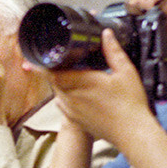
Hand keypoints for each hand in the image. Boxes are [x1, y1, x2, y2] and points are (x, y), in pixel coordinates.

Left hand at [47, 29, 150, 145]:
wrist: (132, 133)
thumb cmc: (130, 104)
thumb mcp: (126, 72)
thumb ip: (113, 51)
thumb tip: (106, 34)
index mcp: (81, 83)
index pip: (53, 72)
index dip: (43, 65)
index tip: (34, 59)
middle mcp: (72, 98)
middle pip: (54, 82)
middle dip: (55, 71)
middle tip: (60, 61)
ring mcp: (72, 112)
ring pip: (57, 94)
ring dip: (60, 84)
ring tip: (70, 75)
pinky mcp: (75, 121)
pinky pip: (63, 105)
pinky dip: (65, 97)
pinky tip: (76, 93)